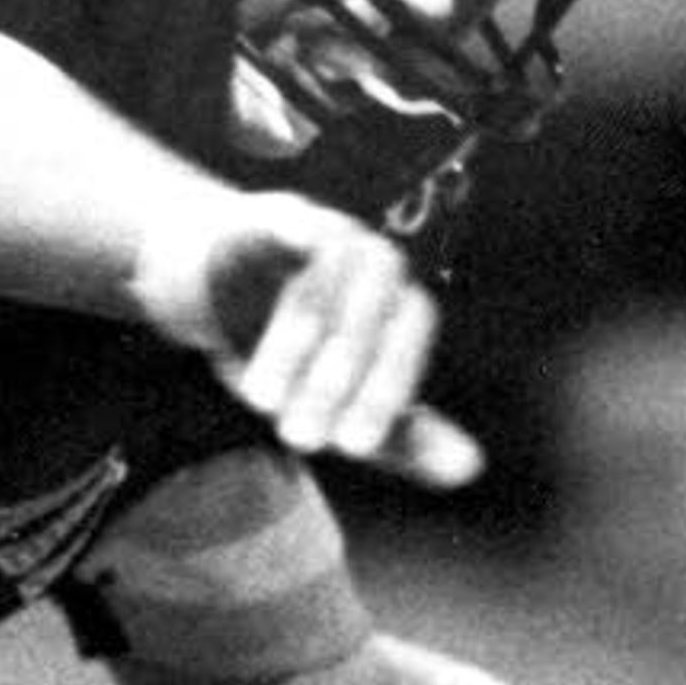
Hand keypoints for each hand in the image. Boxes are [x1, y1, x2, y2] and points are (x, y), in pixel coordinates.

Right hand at [127, 191, 480, 488]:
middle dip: (338, 382)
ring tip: (263, 400)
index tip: (354, 447)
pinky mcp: (277, 215)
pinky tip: (242, 327)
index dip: (385, 394)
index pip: (408, 341)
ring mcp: (328, 233)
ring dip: (296, 342)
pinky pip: (289, 234)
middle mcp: (376, 265)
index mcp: (400, 304)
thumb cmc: (291, 348)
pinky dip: (272, 278)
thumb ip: (401, 436)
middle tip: (302, 438)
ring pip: (323, 281)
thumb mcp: (343, 402)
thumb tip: (473, 469)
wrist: (212, 279)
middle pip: (370, 314)